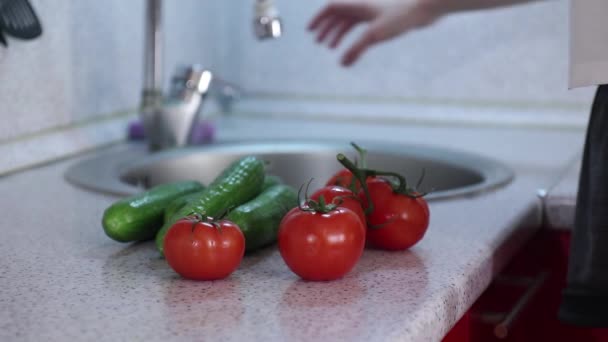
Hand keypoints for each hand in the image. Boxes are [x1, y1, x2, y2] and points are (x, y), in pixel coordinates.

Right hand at [308, 0, 443, 65]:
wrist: (426, 8)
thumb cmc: (401, 17)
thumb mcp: (375, 35)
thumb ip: (356, 49)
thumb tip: (342, 64)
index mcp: (358, 4)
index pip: (331, 8)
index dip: (319, 19)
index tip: (309, 31)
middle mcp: (364, 5)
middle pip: (338, 16)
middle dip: (327, 29)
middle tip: (319, 43)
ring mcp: (374, 12)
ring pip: (350, 22)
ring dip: (339, 33)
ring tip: (332, 48)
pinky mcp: (384, 19)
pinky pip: (363, 27)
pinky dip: (354, 37)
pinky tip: (355, 48)